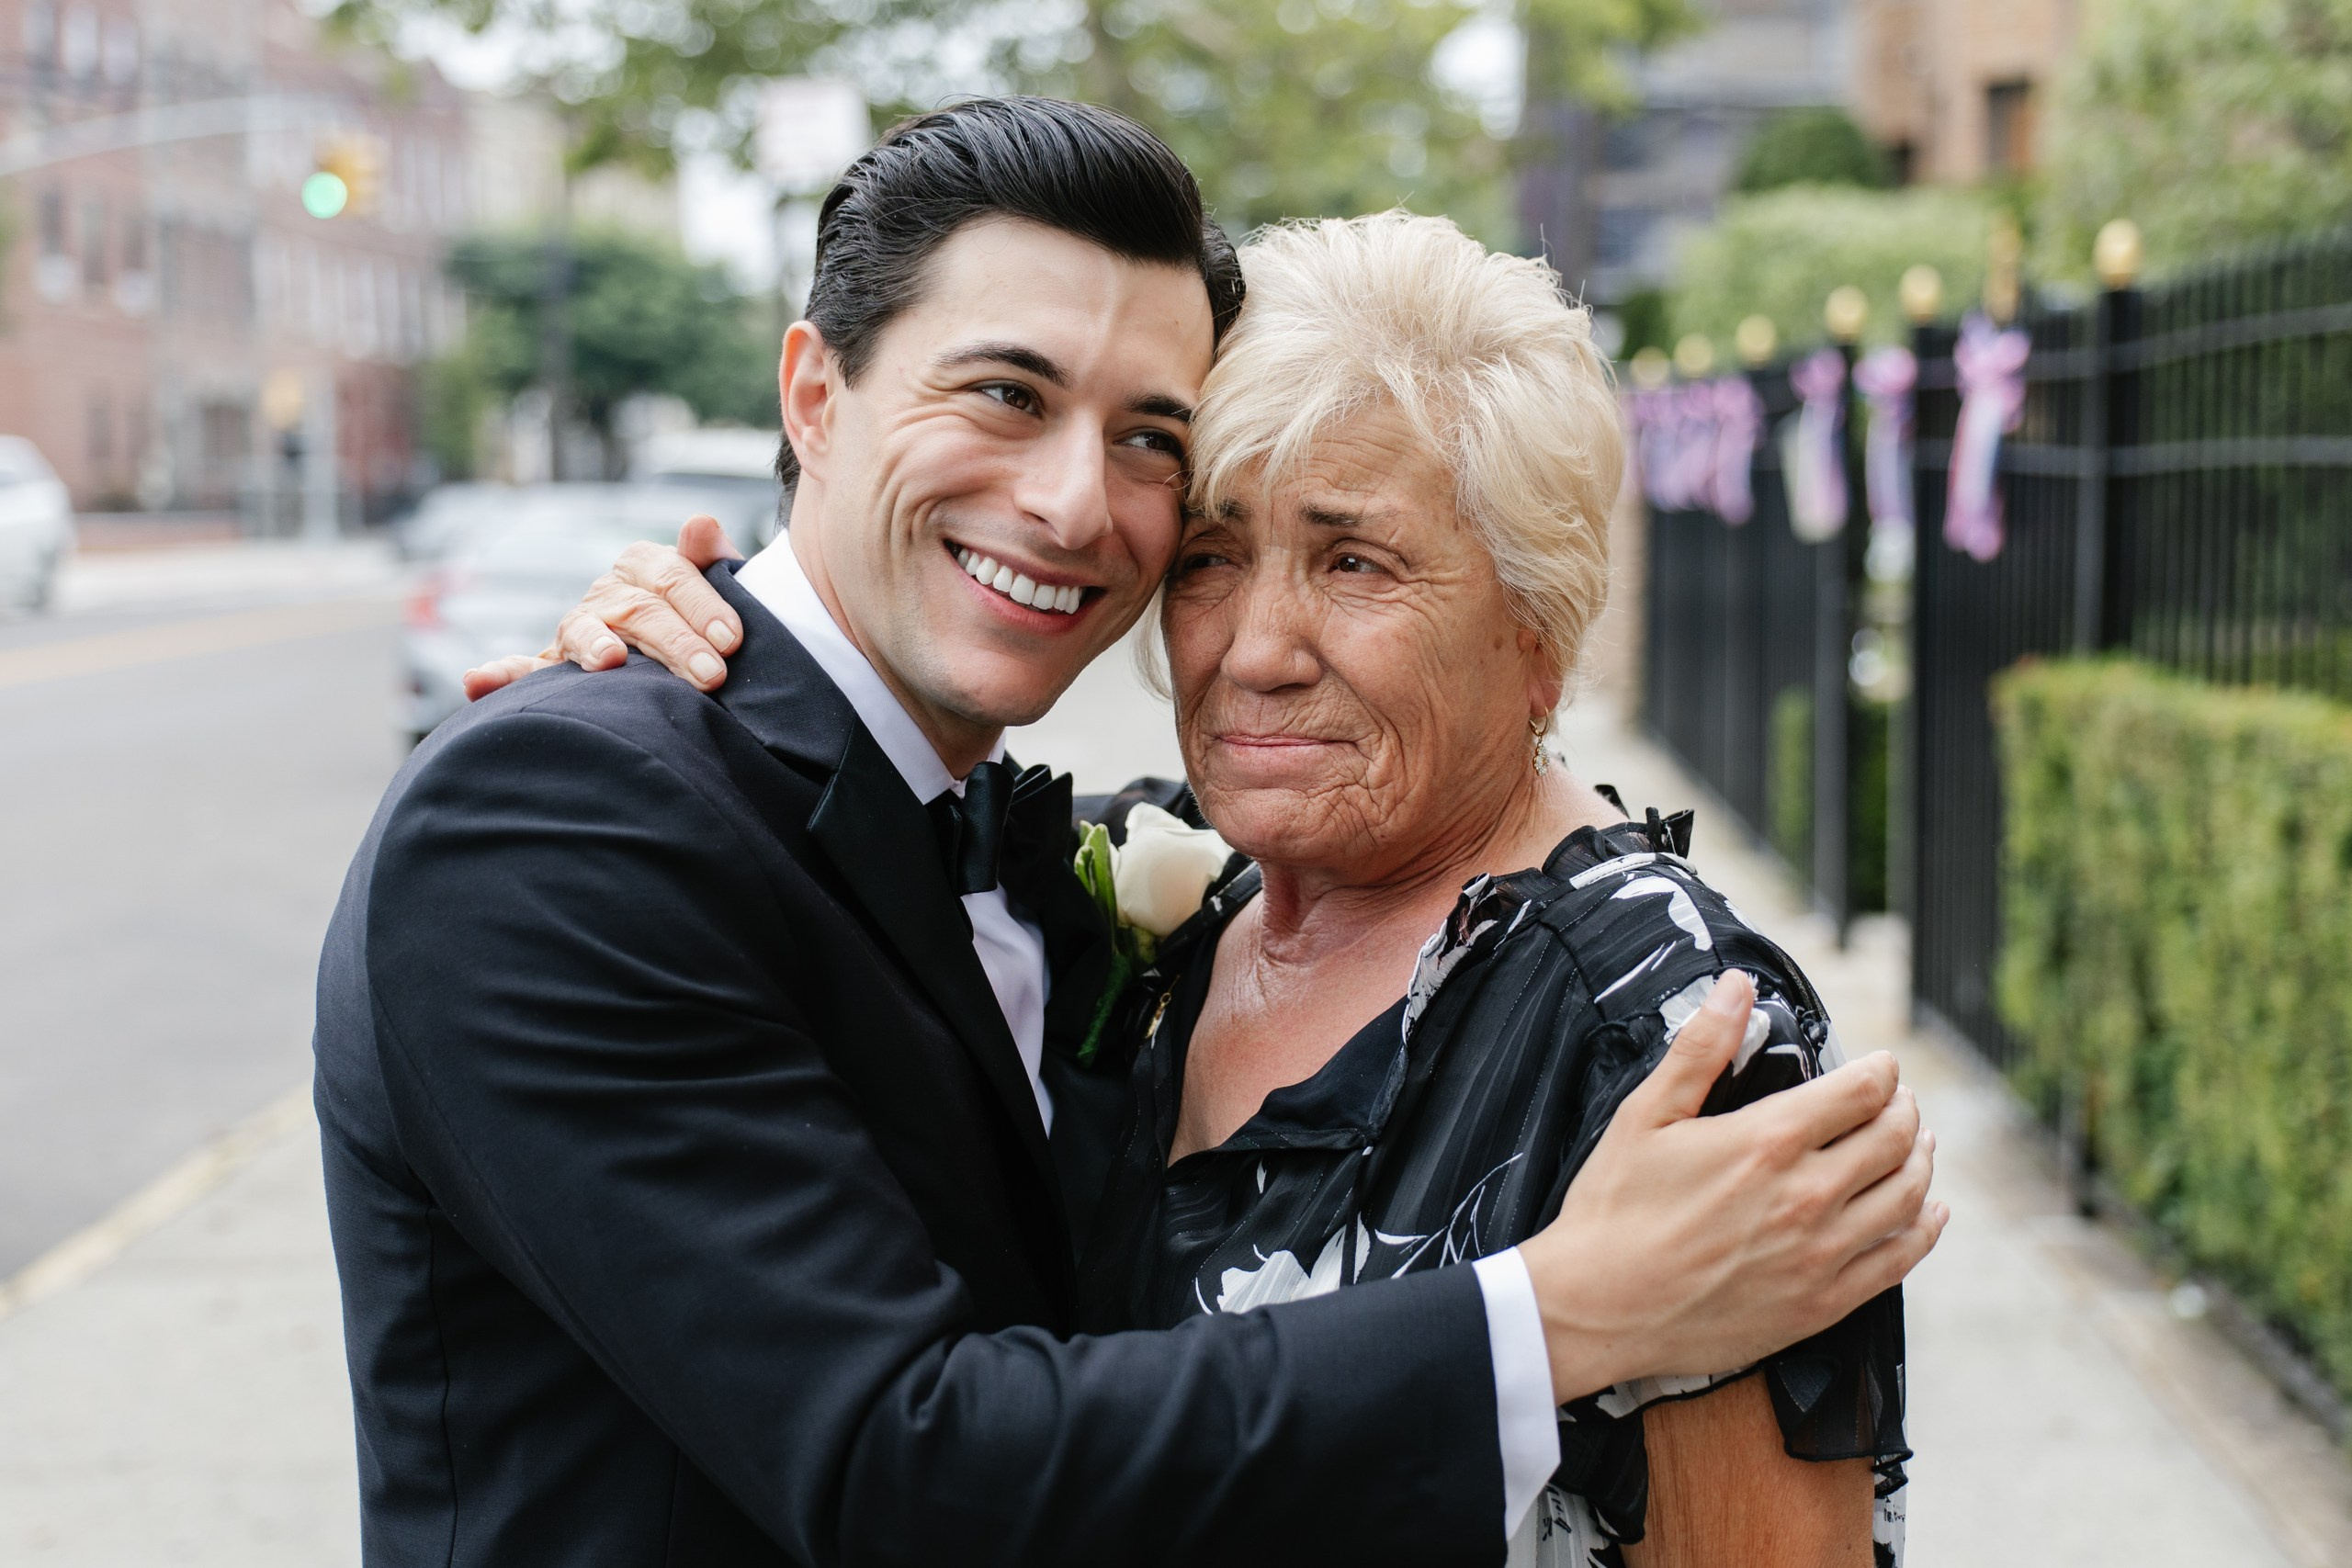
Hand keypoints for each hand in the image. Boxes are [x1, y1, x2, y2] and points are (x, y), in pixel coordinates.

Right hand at [460, 515, 747, 701]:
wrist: (686, 665)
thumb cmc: (706, 626)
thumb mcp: (715, 591)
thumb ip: (711, 562)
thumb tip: (701, 522)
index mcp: (644, 567)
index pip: (670, 577)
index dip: (701, 604)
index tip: (731, 638)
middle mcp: (607, 593)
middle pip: (638, 611)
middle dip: (676, 643)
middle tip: (712, 675)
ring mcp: (578, 630)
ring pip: (585, 633)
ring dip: (595, 646)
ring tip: (611, 661)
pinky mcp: (553, 668)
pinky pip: (524, 671)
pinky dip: (498, 674)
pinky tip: (477, 680)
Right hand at [1521, 971, 1944, 1403]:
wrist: (1598, 1308)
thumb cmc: (1614, 1210)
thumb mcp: (1645, 1115)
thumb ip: (1701, 1048)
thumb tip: (1737, 988)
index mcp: (1767, 1142)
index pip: (1860, 1091)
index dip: (1880, 1070)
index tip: (1881, 1064)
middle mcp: (1806, 1196)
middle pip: (1893, 1138)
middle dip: (1904, 1108)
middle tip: (1900, 1099)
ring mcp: (1819, 1254)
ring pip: (1906, 1196)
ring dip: (1921, 1161)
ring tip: (1918, 1144)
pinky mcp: (1821, 1303)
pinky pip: (1897, 1261)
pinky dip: (1924, 1230)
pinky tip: (1928, 1213)